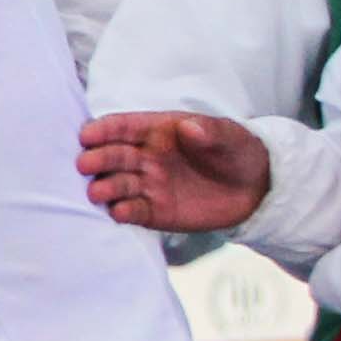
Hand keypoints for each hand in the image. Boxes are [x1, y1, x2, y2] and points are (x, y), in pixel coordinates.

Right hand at [80, 109, 274, 231]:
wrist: (256, 189)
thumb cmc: (238, 152)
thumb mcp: (231, 136)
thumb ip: (210, 132)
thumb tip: (189, 127)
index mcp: (158, 131)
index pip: (124, 127)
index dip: (104, 129)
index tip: (87, 135)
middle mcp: (146, 157)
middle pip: (114, 156)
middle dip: (97, 159)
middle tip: (84, 165)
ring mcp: (148, 185)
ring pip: (118, 185)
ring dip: (104, 188)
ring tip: (96, 192)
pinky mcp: (155, 212)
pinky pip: (133, 211)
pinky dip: (123, 212)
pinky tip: (119, 212)